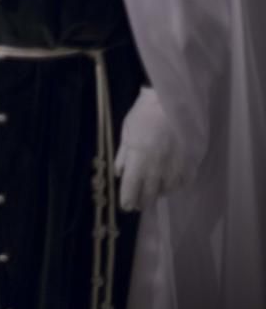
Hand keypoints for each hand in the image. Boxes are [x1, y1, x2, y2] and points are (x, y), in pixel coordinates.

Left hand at [115, 87, 187, 211]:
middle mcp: (158, 167)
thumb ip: (123, 156)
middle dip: (142, 201)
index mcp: (139, 159)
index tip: (125, 207)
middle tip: (137, 205)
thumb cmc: (144, 115)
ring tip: (153, 194)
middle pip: (150, 193)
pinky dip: (175, 186)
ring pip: (167, 190)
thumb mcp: (126, 133)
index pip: (132, 187)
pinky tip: (170, 185)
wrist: (171, 101)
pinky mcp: (190, 162)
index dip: (128, 199)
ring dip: (158, 194)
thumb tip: (119, 174)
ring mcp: (176, 166)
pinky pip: (183, 182)